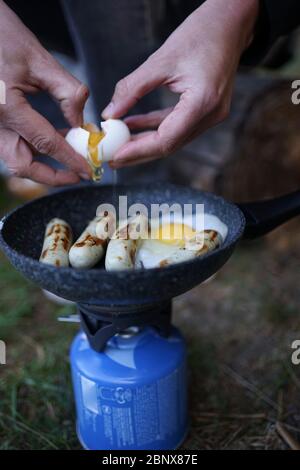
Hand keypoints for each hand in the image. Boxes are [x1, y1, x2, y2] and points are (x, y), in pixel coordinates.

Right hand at [0, 1, 90, 184]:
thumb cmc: (2, 34)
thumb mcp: (39, 60)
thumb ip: (66, 93)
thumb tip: (82, 124)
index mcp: (6, 107)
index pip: (46, 144)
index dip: (70, 161)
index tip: (89, 172)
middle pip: (22, 165)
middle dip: (51, 176)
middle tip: (77, 174)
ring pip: (14, 158)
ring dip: (40, 163)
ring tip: (68, 154)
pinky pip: (10, 144)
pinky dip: (31, 148)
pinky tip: (52, 138)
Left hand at [102, 0, 258, 167]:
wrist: (230, 22)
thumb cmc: (201, 33)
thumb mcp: (160, 60)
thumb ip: (132, 89)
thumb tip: (109, 114)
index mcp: (202, 103)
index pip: (166, 140)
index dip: (138, 151)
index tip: (114, 155)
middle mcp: (211, 115)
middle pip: (169, 145)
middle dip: (139, 153)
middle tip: (112, 158)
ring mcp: (211, 115)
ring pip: (172, 138)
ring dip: (145, 140)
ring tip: (118, 142)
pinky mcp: (207, 110)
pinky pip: (177, 125)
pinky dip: (155, 126)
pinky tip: (134, 125)